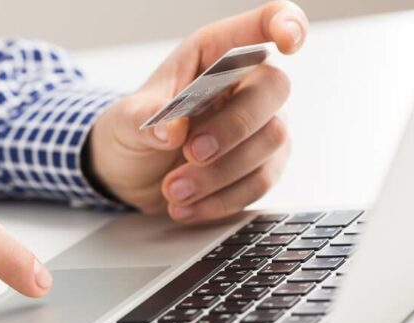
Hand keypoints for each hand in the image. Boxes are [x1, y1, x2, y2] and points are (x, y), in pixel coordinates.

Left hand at [90, 1, 307, 222]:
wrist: (128, 174)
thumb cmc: (132, 131)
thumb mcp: (124, 121)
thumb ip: (144, 120)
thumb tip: (171, 131)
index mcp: (213, 54)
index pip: (260, 25)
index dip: (284, 24)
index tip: (289, 42)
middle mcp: (244, 84)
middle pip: (272, 91)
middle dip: (232, 127)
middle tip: (190, 154)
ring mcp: (259, 125)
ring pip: (270, 142)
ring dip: (220, 174)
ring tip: (173, 191)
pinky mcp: (261, 166)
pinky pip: (260, 182)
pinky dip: (221, 200)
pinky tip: (186, 207)